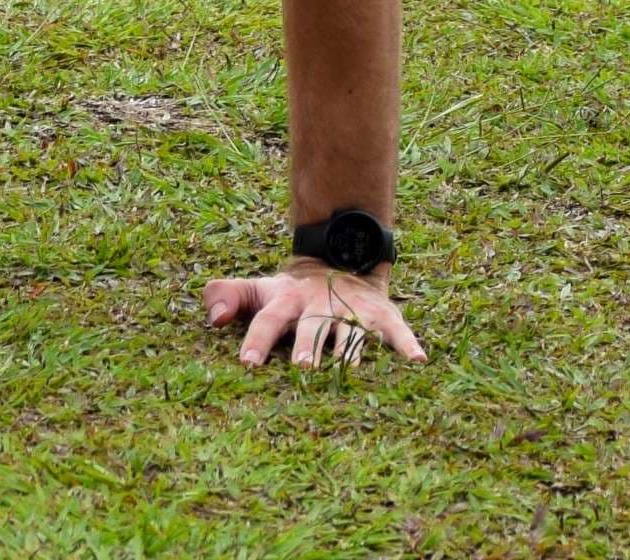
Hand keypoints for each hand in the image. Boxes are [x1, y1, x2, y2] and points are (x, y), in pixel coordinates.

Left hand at [204, 263, 426, 370]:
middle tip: (304, 368)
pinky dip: (407, 345)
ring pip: (351, 332)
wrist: (339, 259)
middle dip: (309, 345)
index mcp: (288, 301)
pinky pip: (395, 331)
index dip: (256, 339)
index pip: (268, 319)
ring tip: (350, 370)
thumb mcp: (260, 291)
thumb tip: (211, 317)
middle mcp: (319, 306)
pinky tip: (418, 362)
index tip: (246, 364)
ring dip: (350, 350)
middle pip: (313, 326)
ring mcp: (351, 310)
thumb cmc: (291, 293)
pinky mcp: (379, 315)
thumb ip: (229, 296)